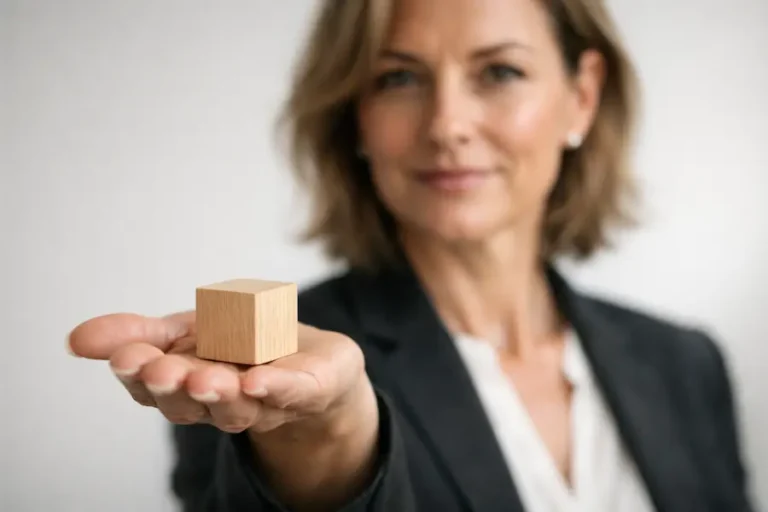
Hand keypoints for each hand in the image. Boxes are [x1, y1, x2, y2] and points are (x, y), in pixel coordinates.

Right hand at [67, 311, 368, 434]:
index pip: (154, 388)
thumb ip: (137, 334)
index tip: (125, 357)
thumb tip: (74, 339)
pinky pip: (290, 393)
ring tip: (206, 378)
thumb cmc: (244, 347)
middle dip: (175, 388)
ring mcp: (264, 402)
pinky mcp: (305, 391)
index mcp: (186, 383)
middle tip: (163, 371)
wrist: (316, 365)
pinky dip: (274, 388)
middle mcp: (220, 402)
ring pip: (237, 407)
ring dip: (219, 394)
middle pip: (190, 405)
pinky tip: (258, 381)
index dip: (138, 374)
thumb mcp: (186, 332)